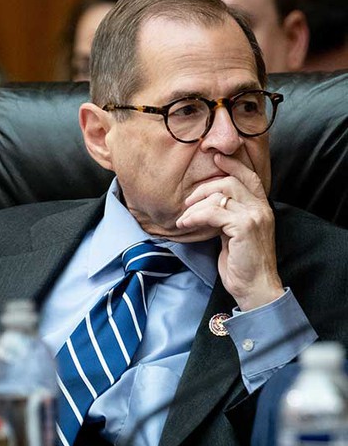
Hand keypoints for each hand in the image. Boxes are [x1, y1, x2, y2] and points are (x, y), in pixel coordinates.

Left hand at [175, 154, 283, 310]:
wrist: (254, 287)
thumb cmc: (241, 263)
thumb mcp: (234, 233)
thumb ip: (227, 216)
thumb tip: (207, 204)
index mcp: (261, 208)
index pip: (249, 177)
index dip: (233, 164)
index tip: (215, 158)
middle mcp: (261, 208)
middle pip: (229, 182)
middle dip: (203, 189)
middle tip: (187, 203)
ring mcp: (254, 216)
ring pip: (220, 195)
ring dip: (195, 205)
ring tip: (184, 219)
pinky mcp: (244, 227)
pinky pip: (213, 212)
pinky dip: (195, 216)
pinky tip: (186, 225)